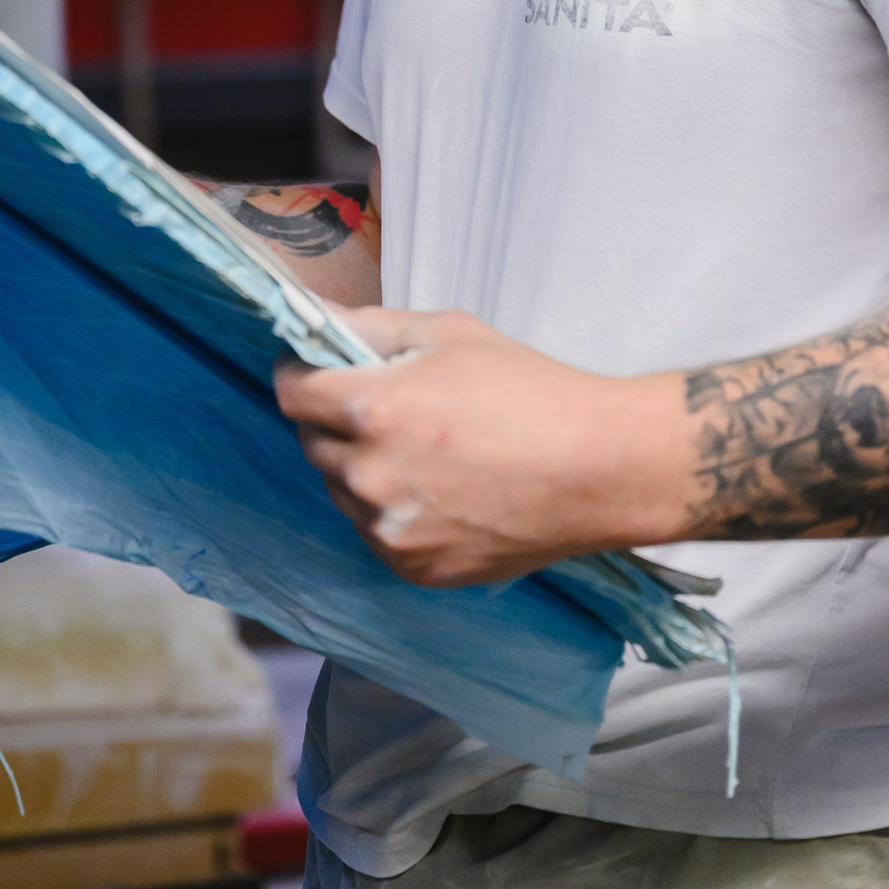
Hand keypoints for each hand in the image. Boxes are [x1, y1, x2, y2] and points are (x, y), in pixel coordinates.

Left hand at [273, 308, 688, 584]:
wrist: (596, 469)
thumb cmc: (531, 391)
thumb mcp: (452, 334)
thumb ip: (375, 327)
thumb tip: (320, 320)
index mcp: (375, 410)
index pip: (292, 394)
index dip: (299, 375)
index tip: (314, 370)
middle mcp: (371, 476)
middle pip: (312, 443)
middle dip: (334, 420)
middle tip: (383, 407)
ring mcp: (390, 530)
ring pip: (343, 491)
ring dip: (362, 468)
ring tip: (422, 451)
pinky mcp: (414, 568)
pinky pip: (376, 533)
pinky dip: (391, 511)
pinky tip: (439, 489)